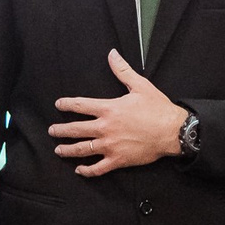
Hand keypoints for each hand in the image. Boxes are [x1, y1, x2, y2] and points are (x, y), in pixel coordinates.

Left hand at [50, 50, 188, 176]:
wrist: (172, 131)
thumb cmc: (157, 109)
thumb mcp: (140, 85)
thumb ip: (122, 70)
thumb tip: (112, 54)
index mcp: (108, 109)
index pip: (80, 105)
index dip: (67, 104)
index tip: (58, 105)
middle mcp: (105, 128)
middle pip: (75, 129)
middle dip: (60, 130)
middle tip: (51, 131)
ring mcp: (110, 145)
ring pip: (82, 149)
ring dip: (68, 150)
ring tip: (58, 150)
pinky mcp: (118, 160)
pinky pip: (98, 168)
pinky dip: (87, 170)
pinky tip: (79, 170)